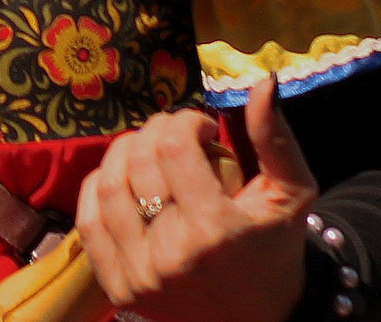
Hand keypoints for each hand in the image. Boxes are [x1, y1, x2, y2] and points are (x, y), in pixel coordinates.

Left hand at [75, 74, 319, 321]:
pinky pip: (88, 222)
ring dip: (124, 153)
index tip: (202, 129)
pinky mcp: (119, 288)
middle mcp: (173, 254)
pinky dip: (98, 188)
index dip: (184, 121)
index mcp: (216, 229)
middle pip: (139, 161)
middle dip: (155, 131)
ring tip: (149, 152)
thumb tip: (263, 82)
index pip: (174, 146)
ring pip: (108, 185)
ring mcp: (141, 274)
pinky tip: (123, 179)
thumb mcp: (292, 194)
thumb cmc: (276, 249)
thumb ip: (276, 139)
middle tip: (175, 135)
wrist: (260, 320)